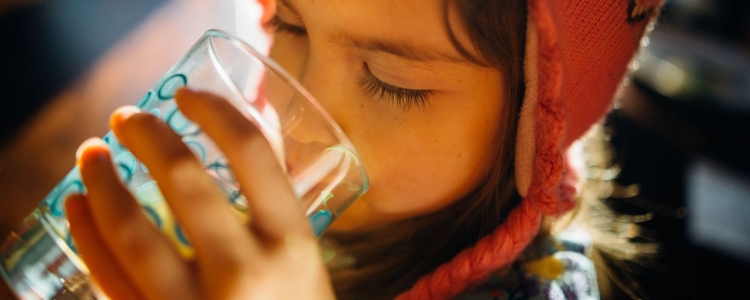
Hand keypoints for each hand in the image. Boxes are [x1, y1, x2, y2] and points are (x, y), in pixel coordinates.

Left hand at [65, 88, 334, 299]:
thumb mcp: (305, 265)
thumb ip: (274, 214)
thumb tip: (234, 146)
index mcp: (294, 243)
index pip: (254, 154)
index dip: (215, 111)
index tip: (188, 95)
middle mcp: (247, 269)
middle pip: (185, 180)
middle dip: (147, 136)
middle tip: (126, 118)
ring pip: (132, 229)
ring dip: (101, 181)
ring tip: (89, 154)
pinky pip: (109, 277)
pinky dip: (86, 235)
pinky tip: (76, 208)